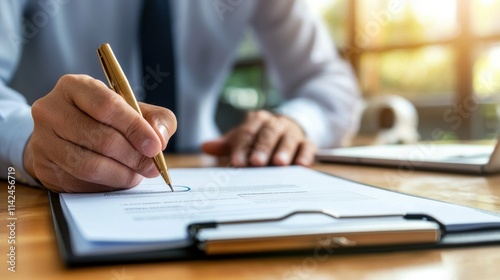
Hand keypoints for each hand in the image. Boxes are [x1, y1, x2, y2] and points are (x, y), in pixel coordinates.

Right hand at [23, 74, 176, 192]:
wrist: (65, 136)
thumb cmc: (105, 119)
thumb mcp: (134, 110)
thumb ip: (156, 118)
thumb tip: (159, 138)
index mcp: (74, 87)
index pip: (106, 106)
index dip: (135, 128)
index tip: (154, 146)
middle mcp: (51, 110)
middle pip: (100, 138)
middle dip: (133, 156)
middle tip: (151, 166)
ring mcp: (43, 140)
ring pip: (89, 165)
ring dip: (121, 174)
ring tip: (137, 174)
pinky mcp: (44, 167)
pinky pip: (80, 182)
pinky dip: (106, 184)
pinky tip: (118, 179)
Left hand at [202, 110, 315, 166]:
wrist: (285, 130)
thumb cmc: (259, 138)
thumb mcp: (242, 139)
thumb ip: (226, 145)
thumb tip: (205, 146)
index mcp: (257, 120)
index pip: (247, 133)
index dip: (242, 148)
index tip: (237, 163)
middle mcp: (275, 124)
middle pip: (268, 134)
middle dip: (262, 149)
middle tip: (256, 163)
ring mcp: (292, 132)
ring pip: (288, 139)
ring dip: (284, 151)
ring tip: (279, 163)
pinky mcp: (306, 142)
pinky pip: (307, 147)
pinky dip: (305, 155)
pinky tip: (302, 164)